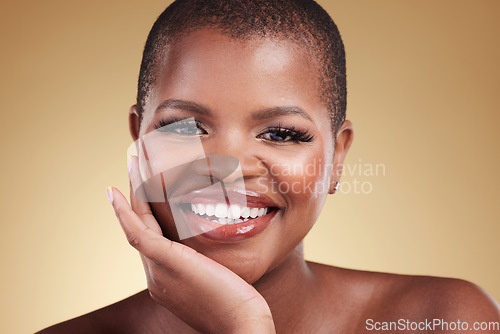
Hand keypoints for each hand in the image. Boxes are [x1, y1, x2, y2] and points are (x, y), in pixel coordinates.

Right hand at [107, 156, 274, 332]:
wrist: (241, 328)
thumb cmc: (239, 308)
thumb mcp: (219, 284)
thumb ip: (209, 268)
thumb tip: (216, 255)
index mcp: (167, 281)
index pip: (152, 241)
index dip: (145, 217)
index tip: (144, 197)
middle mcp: (155, 277)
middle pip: (140, 230)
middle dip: (134, 200)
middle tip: (133, 171)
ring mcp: (157, 271)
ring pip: (137, 225)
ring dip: (130, 195)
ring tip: (130, 167)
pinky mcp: (165, 262)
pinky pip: (138, 230)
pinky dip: (124, 211)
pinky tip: (116, 192)